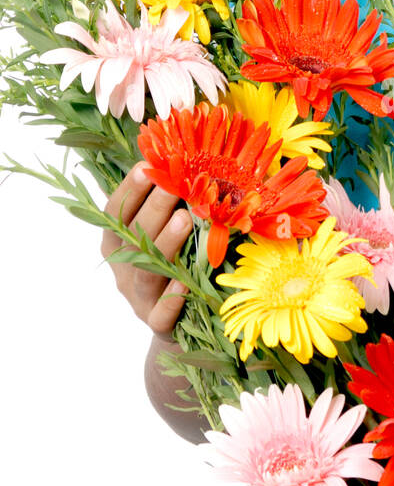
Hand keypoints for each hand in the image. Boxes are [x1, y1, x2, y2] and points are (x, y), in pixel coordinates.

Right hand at [100, 162, 192, 335]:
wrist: (181, 325)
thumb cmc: (172, 267)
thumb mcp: (161, 234)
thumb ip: (162, 204)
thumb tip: (172, 159)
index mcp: (117, 244)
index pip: (116, 213)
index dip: (129, 189)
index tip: (146, 164)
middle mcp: (123, 270)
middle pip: (133, 237)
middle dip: (153, 207)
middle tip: (173, 183)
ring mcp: (138, 299)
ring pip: (146, 272)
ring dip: (164, 244)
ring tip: (184, 219)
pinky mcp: (158, 325)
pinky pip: (161, 315)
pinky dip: (171, 300)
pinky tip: (186, 283)